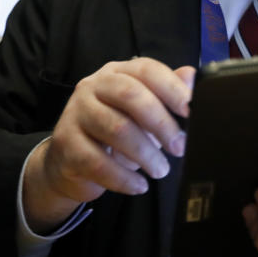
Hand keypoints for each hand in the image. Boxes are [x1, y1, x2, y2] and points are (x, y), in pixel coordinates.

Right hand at [22, 58, 195, 232]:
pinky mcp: (65, 143)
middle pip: (131, 95)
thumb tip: (192, 76)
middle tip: (179, 147)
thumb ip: (167, 93)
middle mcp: (93, 86)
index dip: (171, 88)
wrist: (71, 162)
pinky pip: (97, 161)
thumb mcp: (144, 112)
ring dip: (145, 154)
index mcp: (117, 72)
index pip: (146, 70)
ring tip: (161, 170)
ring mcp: (75, 113)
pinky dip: (123, 177)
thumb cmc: (116, 130)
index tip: (191, 110)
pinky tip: (140, 186)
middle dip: (161, 123)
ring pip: (116, 128)